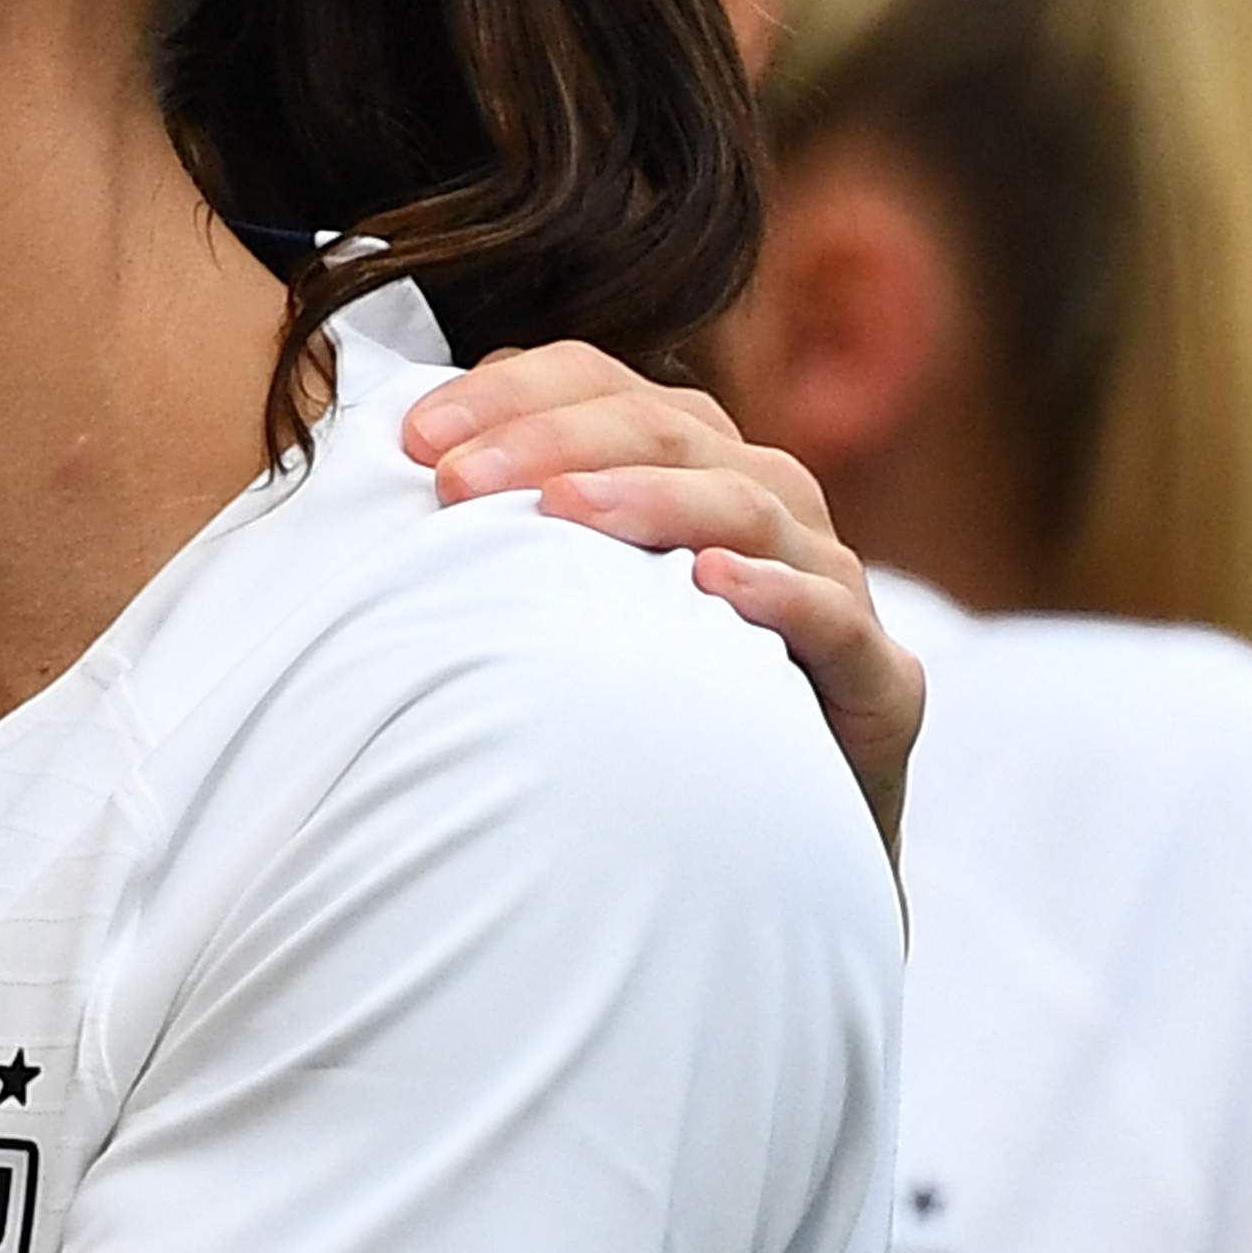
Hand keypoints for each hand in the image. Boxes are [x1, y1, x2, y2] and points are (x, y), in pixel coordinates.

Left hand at [402, 342, 920, 858]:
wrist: (745, 864)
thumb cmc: (627, 720)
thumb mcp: (551, 613)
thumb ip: (488, 538)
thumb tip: (370, 478)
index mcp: (686, 469)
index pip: (605, 387)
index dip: (512, 396)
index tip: (409, 439)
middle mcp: (767, 509)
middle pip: (671, 430)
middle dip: (554, 443)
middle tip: (453, 481)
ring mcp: (831, 588)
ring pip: (752, 504)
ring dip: (652, 499)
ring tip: (560, 513)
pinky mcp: (881, 684)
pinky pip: (838, 620)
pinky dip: (779, 594)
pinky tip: (711, 587)